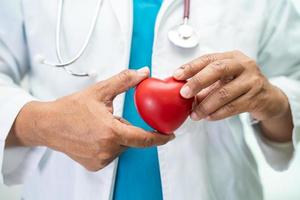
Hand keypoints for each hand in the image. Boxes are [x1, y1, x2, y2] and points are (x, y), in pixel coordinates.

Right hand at [11, 67, 174, 170]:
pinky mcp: (94, 165)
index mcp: (111, 132)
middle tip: (110, 118)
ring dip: (117, 137)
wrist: (48, 124)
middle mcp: (106, 149)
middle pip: (131, 140)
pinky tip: (94, 136)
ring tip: (98, 126)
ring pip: (121, 147)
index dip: (159, 138)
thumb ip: (125, 81)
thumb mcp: (100, 91)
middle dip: (126, 128)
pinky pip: (111, 154)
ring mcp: (100, 159)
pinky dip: (108, 145)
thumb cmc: (70, 109)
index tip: (169, 135)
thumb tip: (143, 73)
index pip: (143, 138)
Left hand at [173, 51, 289, 121]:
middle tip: (183, 94)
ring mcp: (252, 80)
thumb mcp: (224, 79)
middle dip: (197, 82)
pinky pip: (232, 107)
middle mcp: (243, 65)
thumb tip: (181, 93)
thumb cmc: (240, 86)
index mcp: (232, 57)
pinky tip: (208, 117)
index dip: (191, 67)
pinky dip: (218, 113)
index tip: (176, 75)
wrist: (269, 98)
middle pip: (217, 70)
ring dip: (205, 105)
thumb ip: (205, 83)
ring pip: (224, 93)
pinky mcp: (256, 97)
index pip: (208, 59)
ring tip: (194, 114)